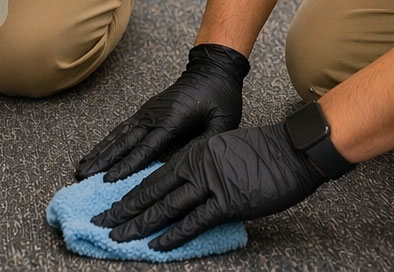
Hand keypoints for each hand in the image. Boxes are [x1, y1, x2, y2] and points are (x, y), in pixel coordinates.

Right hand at [76, 44, 249, 181]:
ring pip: (118, 136)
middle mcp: (153, 116)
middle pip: (124, 143)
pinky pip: (122, 128)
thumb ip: (205, 144)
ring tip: (81, 168)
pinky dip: (106, 141)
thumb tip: (185, 166)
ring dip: (99, 152)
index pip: (146, 148)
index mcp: (172, 120)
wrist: (212, 71)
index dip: (127, 166)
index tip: (108, 180)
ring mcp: (147, 113)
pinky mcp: (146, 112)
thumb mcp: (223, 123)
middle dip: (103, 161)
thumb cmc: (220, 98)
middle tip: (82, 176)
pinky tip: (96, 152)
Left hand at [92, 122, 326, 250]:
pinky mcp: (227, 201)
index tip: (111, 205)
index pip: (155, 176)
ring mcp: (210, 183)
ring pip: (166, 207)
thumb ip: (205, 167)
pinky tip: (155, 244)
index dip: (131, 193)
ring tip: (117, 236)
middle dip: (123, 210)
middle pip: (152, 191)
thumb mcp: (226, 150)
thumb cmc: (265, 153)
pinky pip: (194, 221)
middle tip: (100, 223)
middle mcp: (197, 165)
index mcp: (195, 152)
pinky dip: (173, 234)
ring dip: (139, 224)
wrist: (293, 151)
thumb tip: (189, 187)